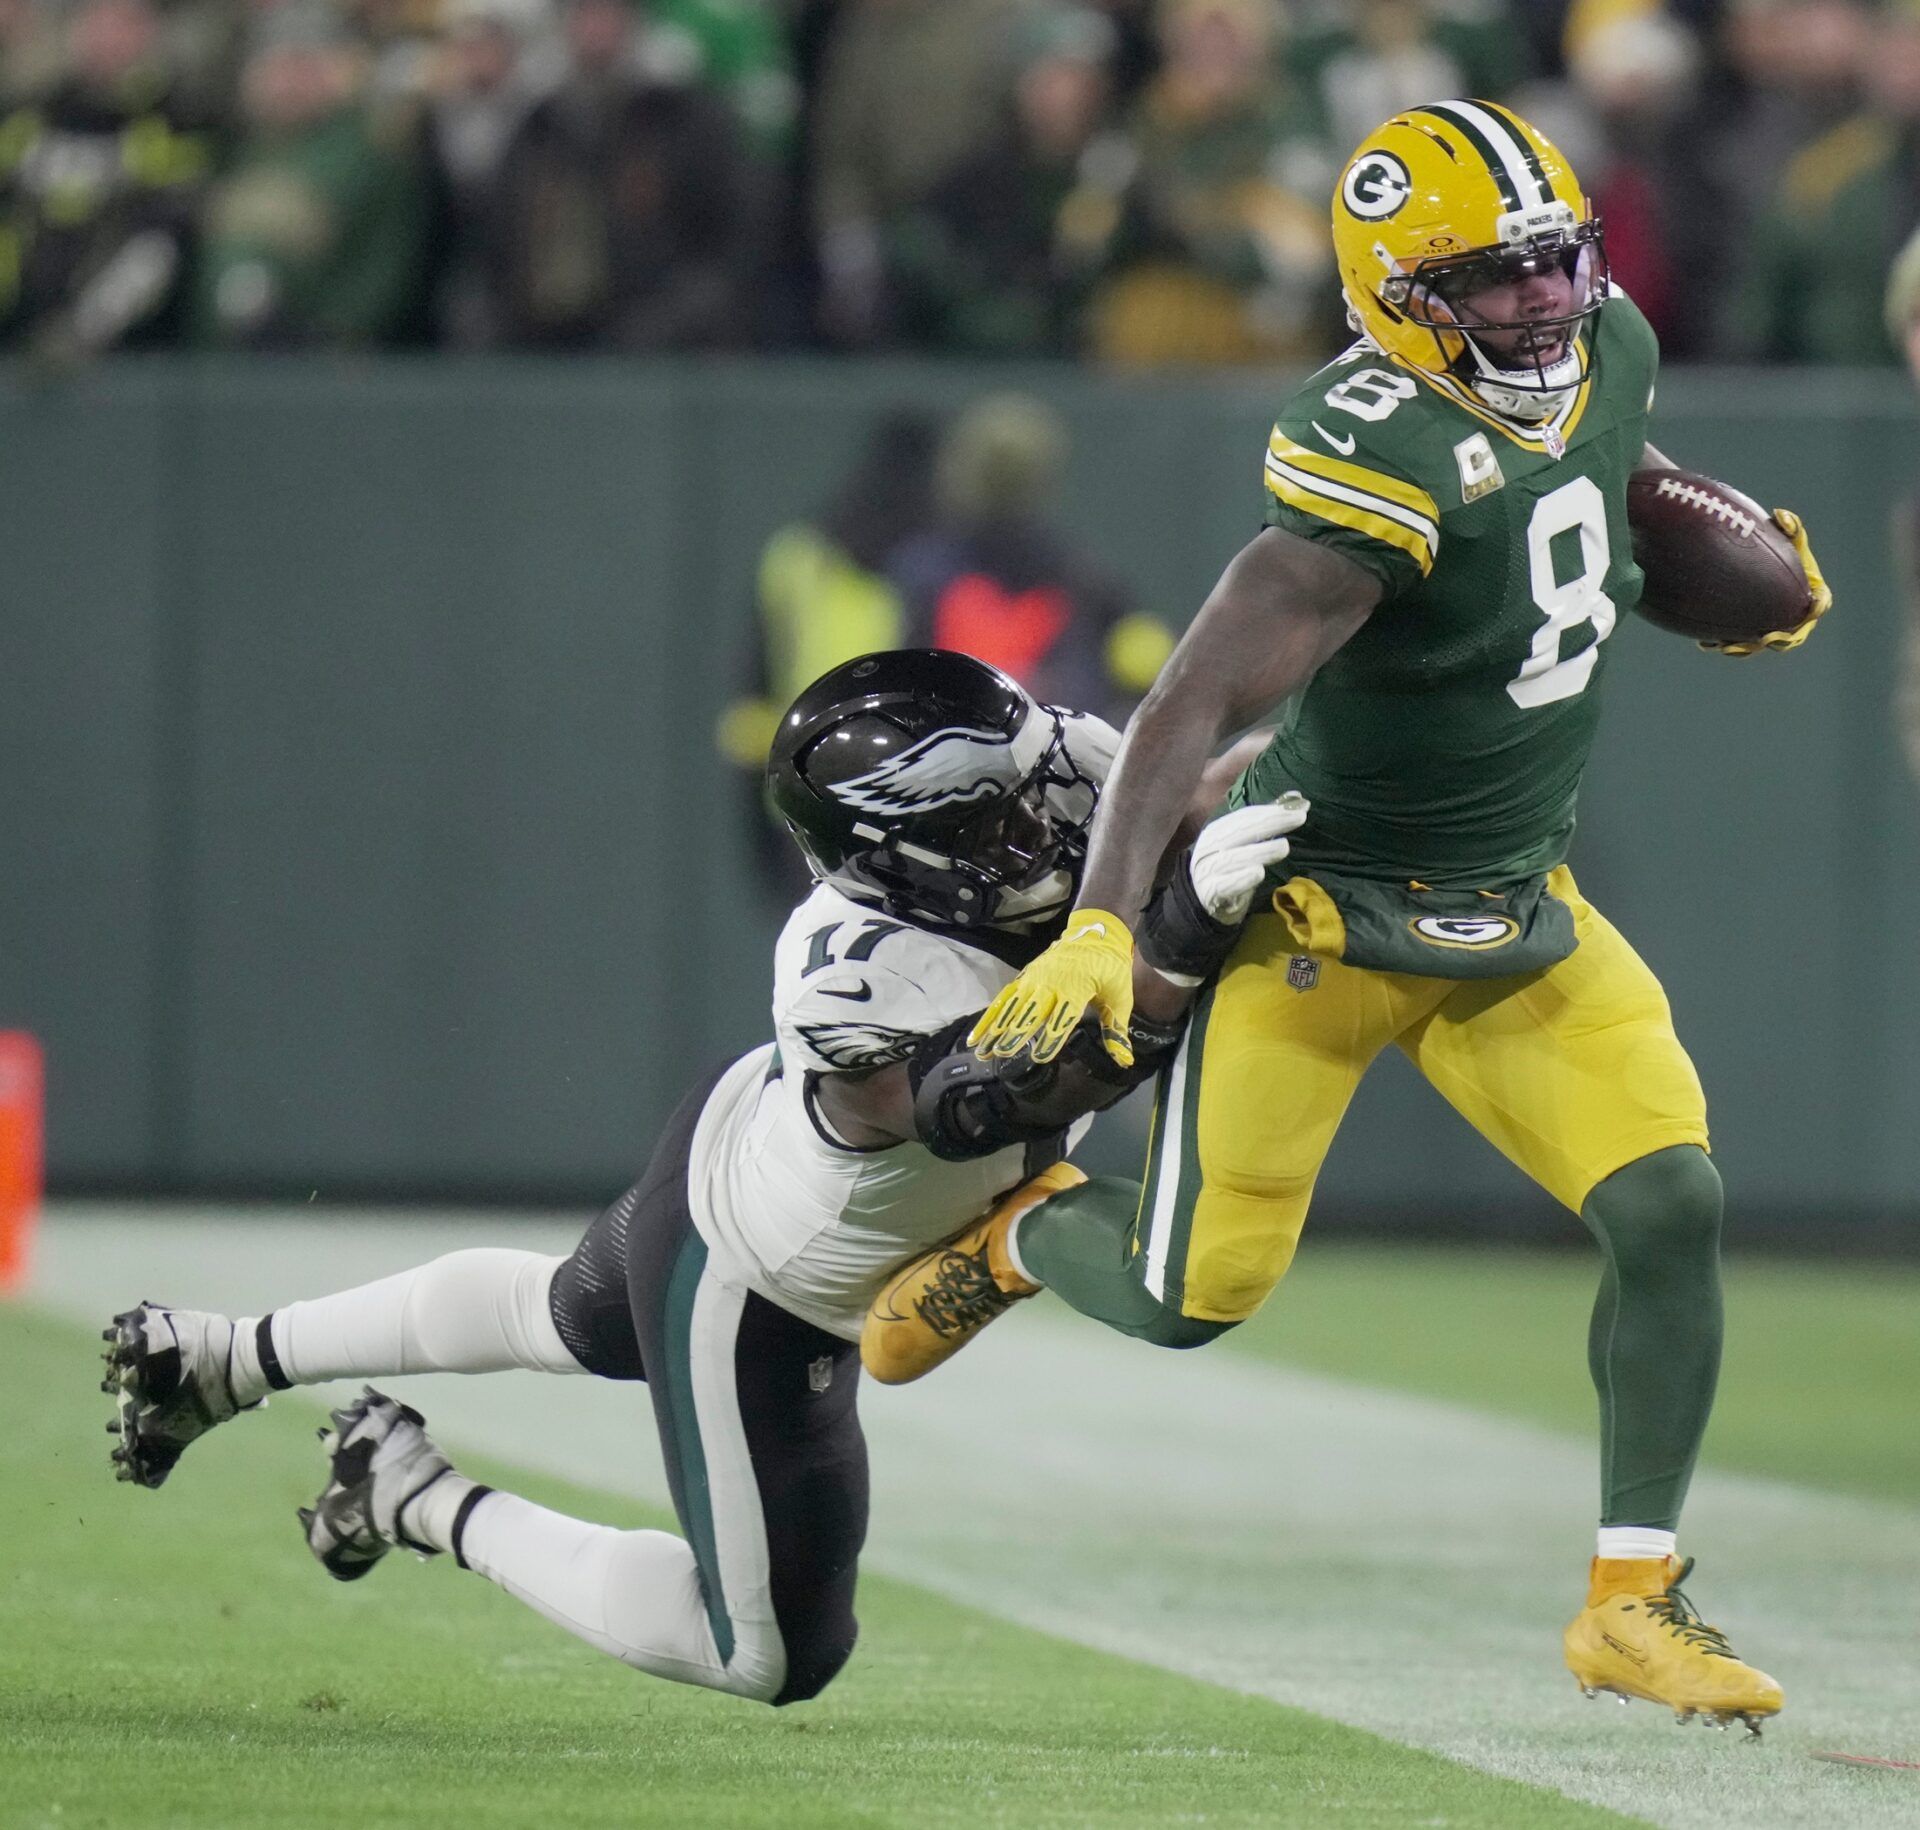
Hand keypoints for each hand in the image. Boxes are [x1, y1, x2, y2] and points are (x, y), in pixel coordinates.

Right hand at [967, 910, 1136, 1067]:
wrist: (1096, 931)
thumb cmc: (1111, 967)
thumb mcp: (1120, 997)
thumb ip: (1117, 1031)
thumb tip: (1124, 1061)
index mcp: (1076, 988)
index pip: (1062, 1018)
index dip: (1051, 1038)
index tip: (1039, 1056)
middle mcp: (1051, 983)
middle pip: (1031, 1012)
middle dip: (1016, 1034)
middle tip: (1003, 1054)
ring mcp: (1035, 979)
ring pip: (1012, 1008)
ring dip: (996, 1029)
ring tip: (982, 1051)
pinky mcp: (1025, 978)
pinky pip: (1004, 999)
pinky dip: (989, 1017)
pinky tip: (977, 1036)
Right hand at [1187, 794, 1308, 924]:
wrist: (1203, 901)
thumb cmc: (1229, 869)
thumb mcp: (1243, 844)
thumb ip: (1266, 823)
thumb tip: (1297, 800)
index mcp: (1217, 831)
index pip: (1244, 817)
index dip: (1271, 811)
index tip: (1298, 810)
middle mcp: (1210, 847)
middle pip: (1240, 831)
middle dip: (1271, 823)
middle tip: (1298, 819)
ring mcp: (1208, 870)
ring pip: (1234, 858)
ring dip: (1260, 851)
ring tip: (1284, 847)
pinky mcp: (1211, 893)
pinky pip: (1226, 885)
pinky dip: (1242, 878)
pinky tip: (1259, 873)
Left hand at [1702, 508, 1831, 655]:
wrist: (1747, 564)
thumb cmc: (1775, 550)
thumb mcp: (1784, 537)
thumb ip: (1789, 527)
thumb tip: (1781, 515)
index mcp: (1811, 594)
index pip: (1821, 603)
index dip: (1818, 606)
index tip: (1812, 606)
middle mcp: (1792, 617)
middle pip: (1790, 636)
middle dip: (1780, 639)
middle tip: (1766, 637)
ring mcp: (1769, 627)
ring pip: (1759, 644)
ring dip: (1745, 648)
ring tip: (1727, 645)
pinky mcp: (1746, 632)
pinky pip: (1736, 643)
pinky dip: (1722, 643)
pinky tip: (1706, 642)